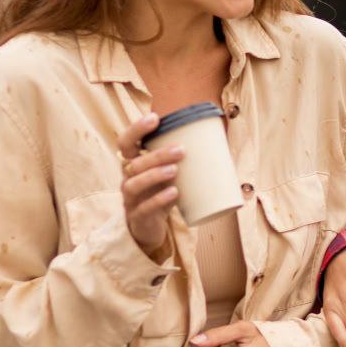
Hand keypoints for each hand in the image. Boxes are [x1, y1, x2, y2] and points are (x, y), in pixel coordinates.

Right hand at [117, 112, 184, 255]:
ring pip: (135, 184)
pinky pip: (145, 207)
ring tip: (175, 169)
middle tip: (181, 150)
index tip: (154, 117)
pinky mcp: (138, 217)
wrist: (149, 228)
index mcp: (133, 164)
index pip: (126, 142)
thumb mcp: (169, 176)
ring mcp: (131, 199)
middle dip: (157, 155)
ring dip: (155, 174)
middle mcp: (128, 179)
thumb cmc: (161, 194)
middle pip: (136, 163)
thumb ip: (182, 160)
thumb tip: (219, 140)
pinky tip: (174, 193)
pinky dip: (159, 199)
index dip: (136, 129)